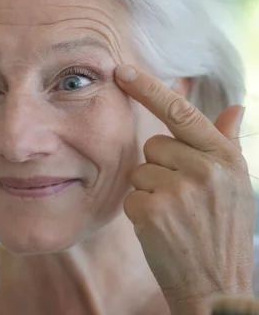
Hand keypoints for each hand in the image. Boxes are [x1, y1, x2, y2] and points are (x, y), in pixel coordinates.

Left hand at [115, 64, 254, 314]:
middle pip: (152, 145)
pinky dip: (140, 212)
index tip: (121, 70)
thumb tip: (234, 107)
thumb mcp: (236, 184)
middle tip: (182, 198)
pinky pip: (130, 195)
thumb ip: (226, 143)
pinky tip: (163, 230)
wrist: (218, 286)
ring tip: (176, 216)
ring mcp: (177, 190)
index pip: (180, 111)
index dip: (148, 88)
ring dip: (150, 191)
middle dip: (160, 167)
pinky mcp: (152, 211)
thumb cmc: (224, 231)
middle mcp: (204, 169)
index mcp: (225, 157)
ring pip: (139, 171)